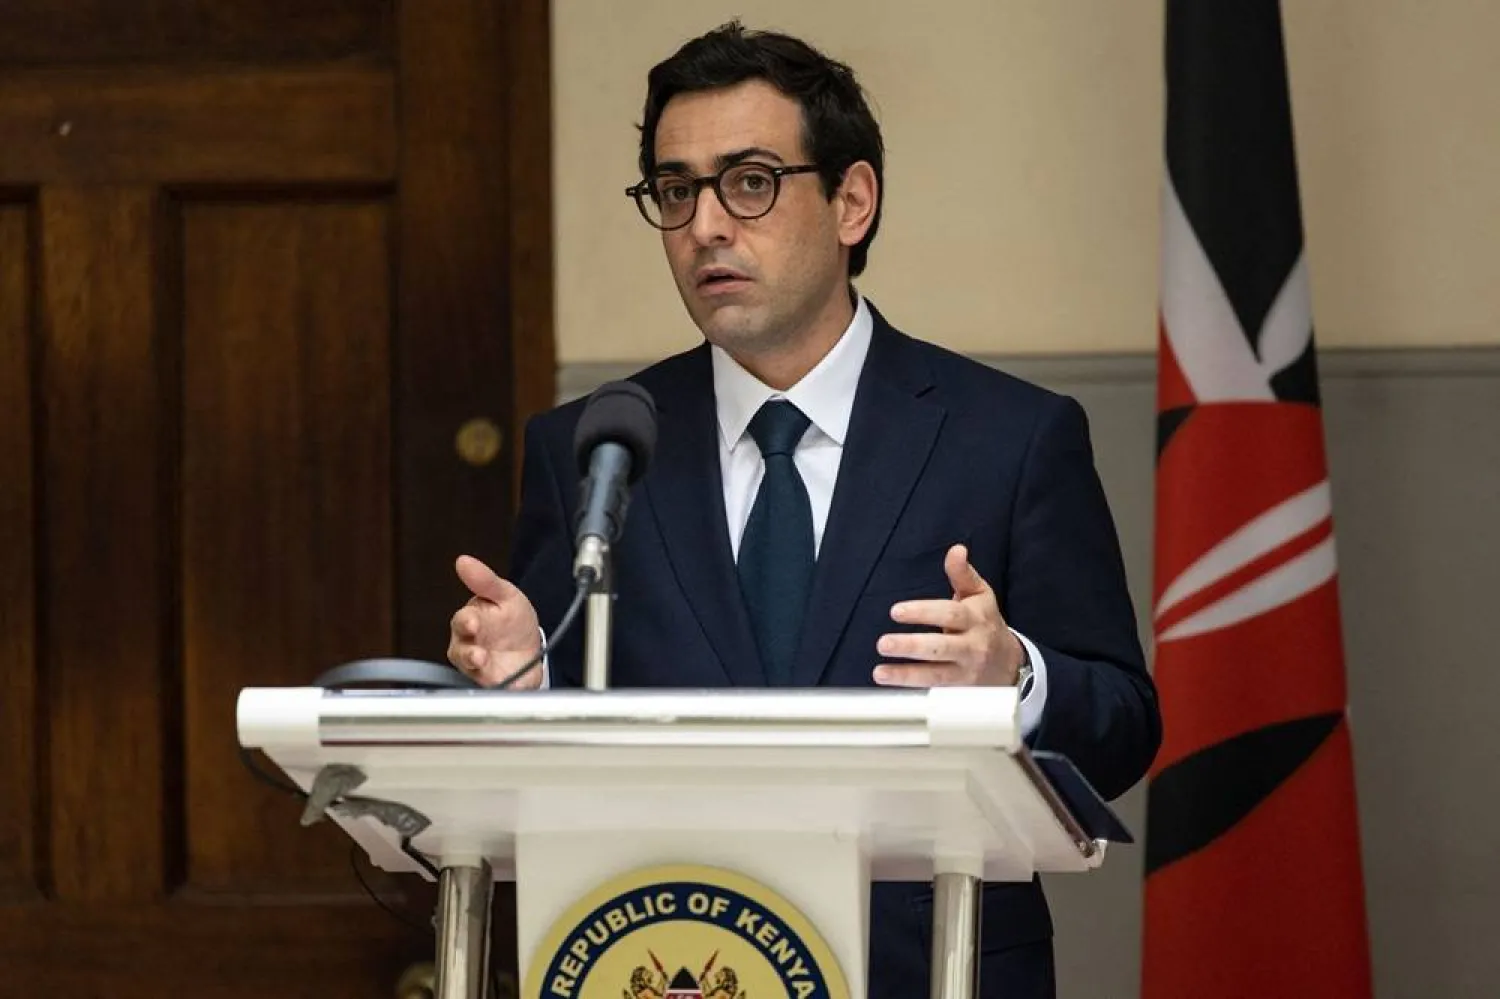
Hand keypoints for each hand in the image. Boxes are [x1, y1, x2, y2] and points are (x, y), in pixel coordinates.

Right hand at [446, 555, 543, 688]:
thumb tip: (463, 561)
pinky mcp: (491, 683)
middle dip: (467, 651)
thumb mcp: (505, 595)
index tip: (473, 622)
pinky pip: (488, 686)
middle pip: (460, 650)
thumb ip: (485, 580)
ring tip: (483, 663)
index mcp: (470, 621)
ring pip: (469, 671)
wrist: (531, 648)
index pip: (462, 621)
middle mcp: (469, 645)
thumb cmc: (511, 620)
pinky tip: (501, 681)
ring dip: (475, 668)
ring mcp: (479, 667)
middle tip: (477, 652)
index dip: (466, 622)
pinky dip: (494, 685)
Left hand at [872, 544, 1024, 687]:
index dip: (923, 612)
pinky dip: (913, 691)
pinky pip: (936, 692)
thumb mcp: (980, 596)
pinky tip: (892, 686)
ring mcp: (967, 672)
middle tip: (883, 643)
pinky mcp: (961, 692)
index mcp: (976, 619)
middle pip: (941, 647)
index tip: (895, 611)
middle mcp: (972, 646)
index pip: (949, 614)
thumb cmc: (986, 623)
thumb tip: (956, 550)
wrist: (1010, 663)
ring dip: (906, 675)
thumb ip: (963, 574)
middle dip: (911, 646)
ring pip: (937, 675)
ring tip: (880, 672)